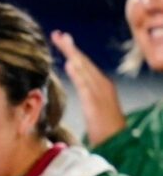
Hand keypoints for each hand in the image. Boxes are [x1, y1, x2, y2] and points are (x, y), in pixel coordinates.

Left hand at [51, 30, 126, 145]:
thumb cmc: (104, 126)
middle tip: (57, 34)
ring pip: (85, 70)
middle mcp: (102, 85)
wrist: (117, 142)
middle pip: (84, 62)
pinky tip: (70, 64)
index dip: (73, 50)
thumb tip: (72, 70)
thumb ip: (85, 88)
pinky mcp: (96, 105)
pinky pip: (86, 87)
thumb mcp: (93, 104)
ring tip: (62, 42)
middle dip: (70, 47)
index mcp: (101, 84)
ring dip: (73, 55)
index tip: (62, 38)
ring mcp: (100, 94)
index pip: (84, 63)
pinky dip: (78, 75)